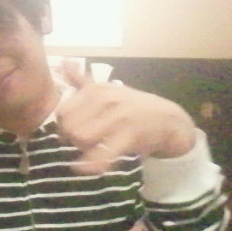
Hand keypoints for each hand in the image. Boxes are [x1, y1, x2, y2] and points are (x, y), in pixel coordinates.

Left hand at [57, 62, 195, 174]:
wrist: (169, 120)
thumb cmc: (131, 106)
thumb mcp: (107, 90)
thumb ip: (81, 81)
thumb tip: (64, 62)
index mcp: (96, 90)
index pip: (62, 113)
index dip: (63, 126)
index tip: (71, 132)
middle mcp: (106, 99)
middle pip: (69, 127)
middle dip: (71, 139)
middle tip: (83, 142)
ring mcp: (119, 116)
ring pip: (81, 138)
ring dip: (83, 149)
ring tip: (93, 149)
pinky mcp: (131, 134)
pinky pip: (104, 153)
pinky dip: (92, 164)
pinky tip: (87, 168)